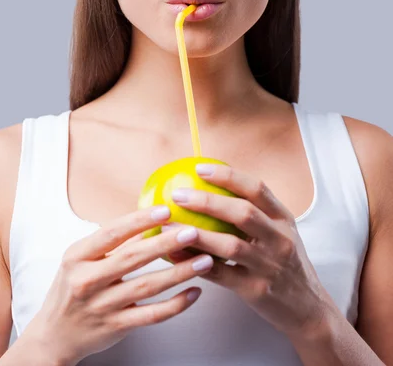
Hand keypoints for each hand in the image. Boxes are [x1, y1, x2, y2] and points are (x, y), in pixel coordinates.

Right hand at [23, 206, 213, 364]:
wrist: (55, 335)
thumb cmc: (73, 287)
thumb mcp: (81, 260)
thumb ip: (114, 242)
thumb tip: (150, 217)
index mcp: (77, 256)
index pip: (111, 233)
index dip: (139, 221)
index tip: (165, 210)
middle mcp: (87, 280)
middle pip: (133, 258)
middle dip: (166, 244)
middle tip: (192, 232)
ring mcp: (102, 306)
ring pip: (147, 286)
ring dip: (179, 272)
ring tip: (204, 260)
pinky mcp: (116, 327)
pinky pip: (152, 315)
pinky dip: (175, 304)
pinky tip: (195, 292)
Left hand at [164, 163, 330, 338]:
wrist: (307, 308)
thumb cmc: (284, 264)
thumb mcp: (279, 232)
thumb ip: (255, 213)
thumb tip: (210, 188)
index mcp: (283, 218)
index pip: (257, 189)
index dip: (228, 176)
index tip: (200, 168)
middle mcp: (280, 239)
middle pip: (243, 213)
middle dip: (207, 201)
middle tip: (178, 195)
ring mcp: (269, 265)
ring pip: (230, 245)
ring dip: (197, 234)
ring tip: (169, 226)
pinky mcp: (256, 290)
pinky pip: (221, 275)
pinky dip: (195, 263)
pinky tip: (175, 255)